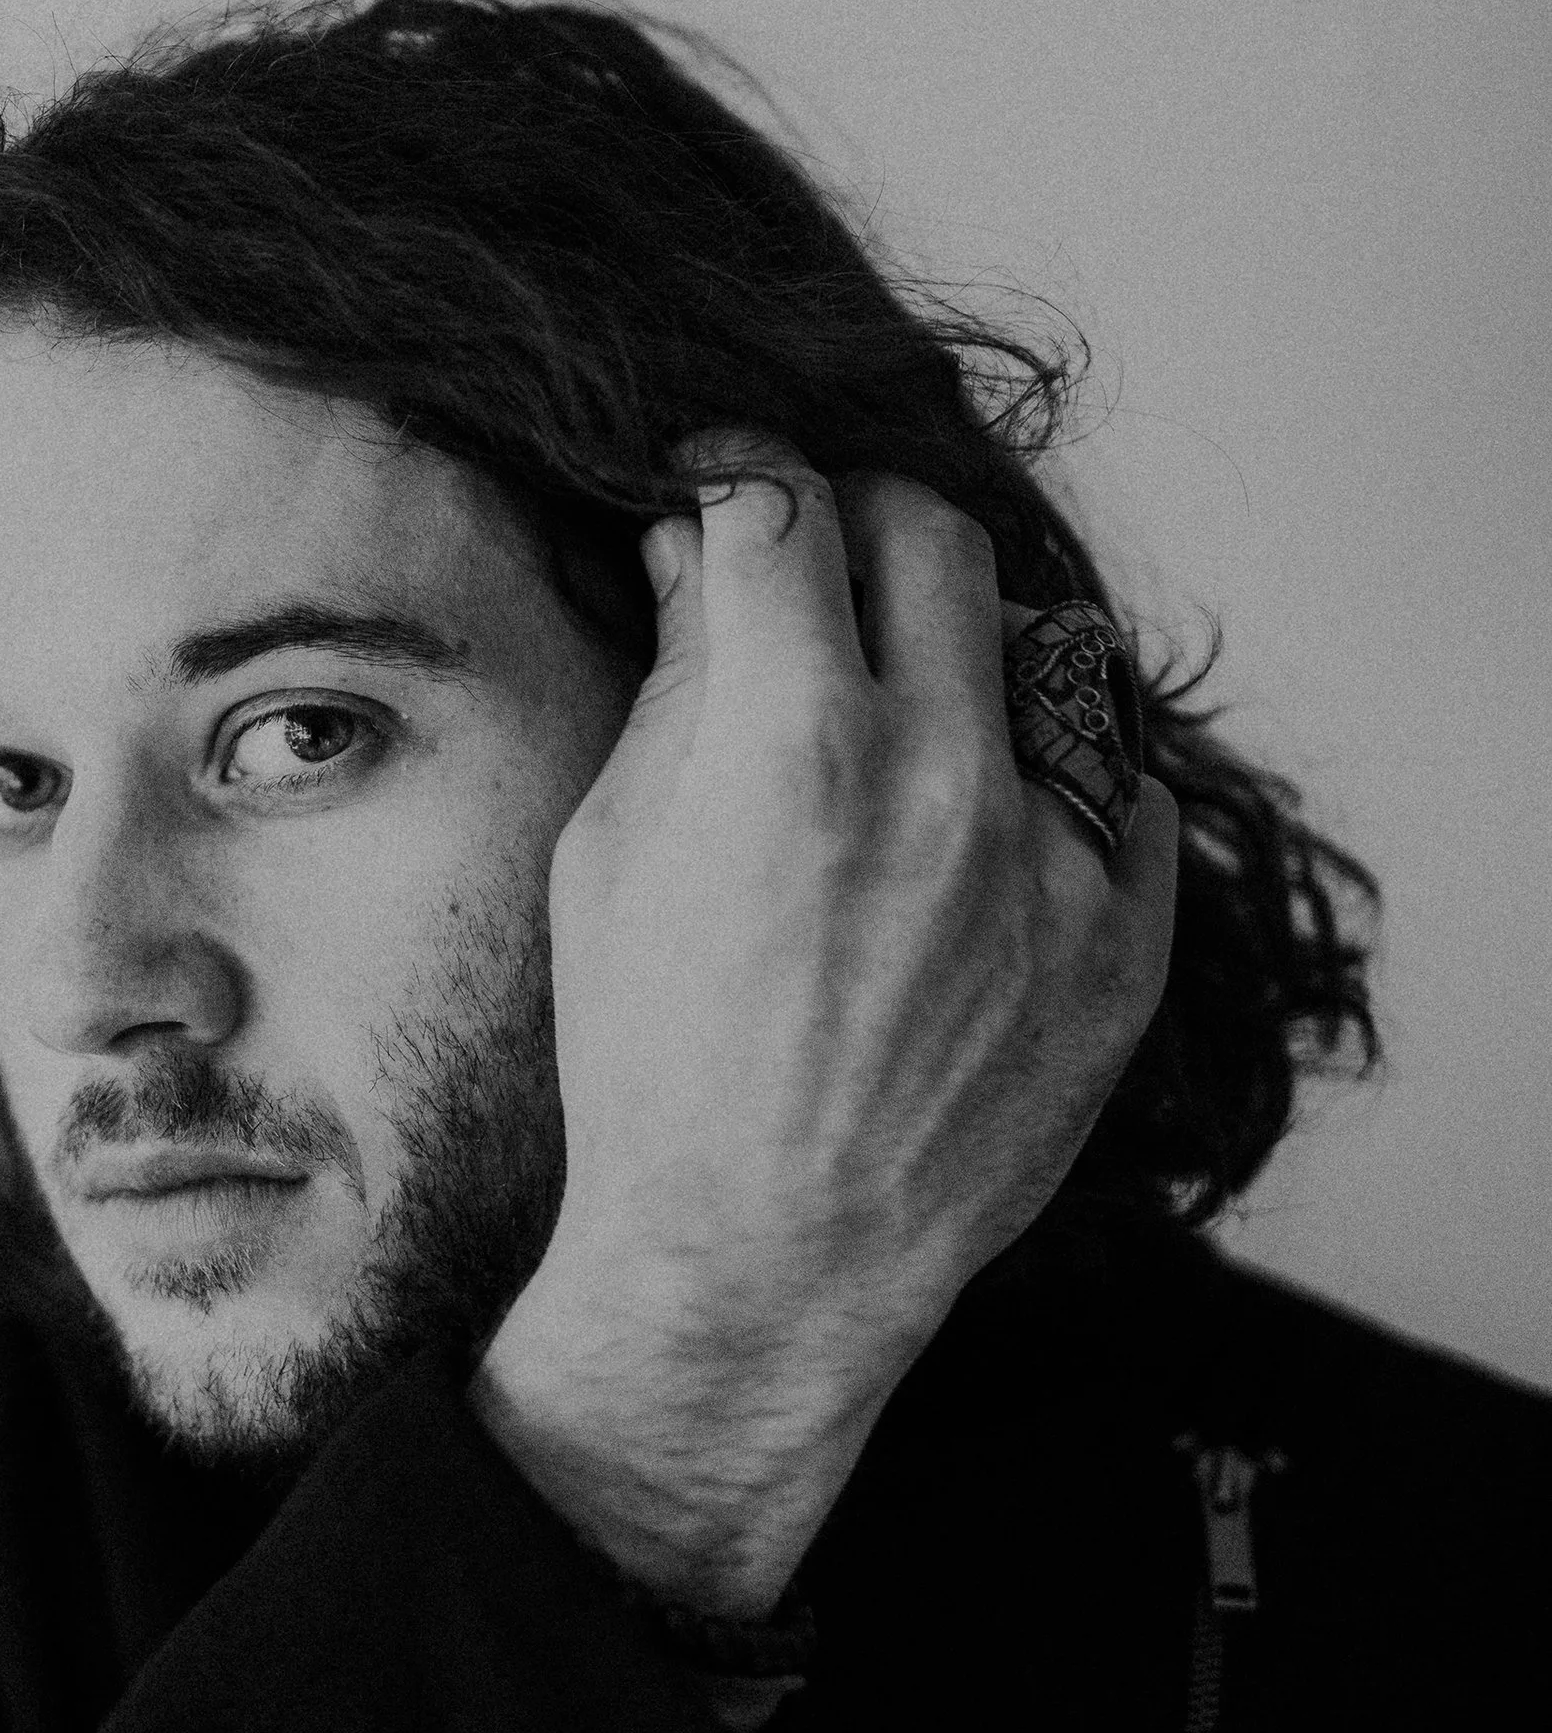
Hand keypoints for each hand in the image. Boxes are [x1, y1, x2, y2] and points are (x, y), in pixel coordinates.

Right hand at [471, 444, 1179, 1619]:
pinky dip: (1053, 781)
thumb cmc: (653, 1070)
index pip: (785, 509)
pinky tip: (986, 824)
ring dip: (968, 651)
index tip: (725, 481)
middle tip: (819, 562)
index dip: (739, 470)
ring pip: (1044, 649)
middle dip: (860, 523)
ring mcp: (1052, 862)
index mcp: (792, 746)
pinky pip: (1121, 790)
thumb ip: (676, 684)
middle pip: (933, 538)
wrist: (760, 1262)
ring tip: (909, 709)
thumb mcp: (611, 858)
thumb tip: (709, 551)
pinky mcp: (1120, 942)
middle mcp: (942, 779)